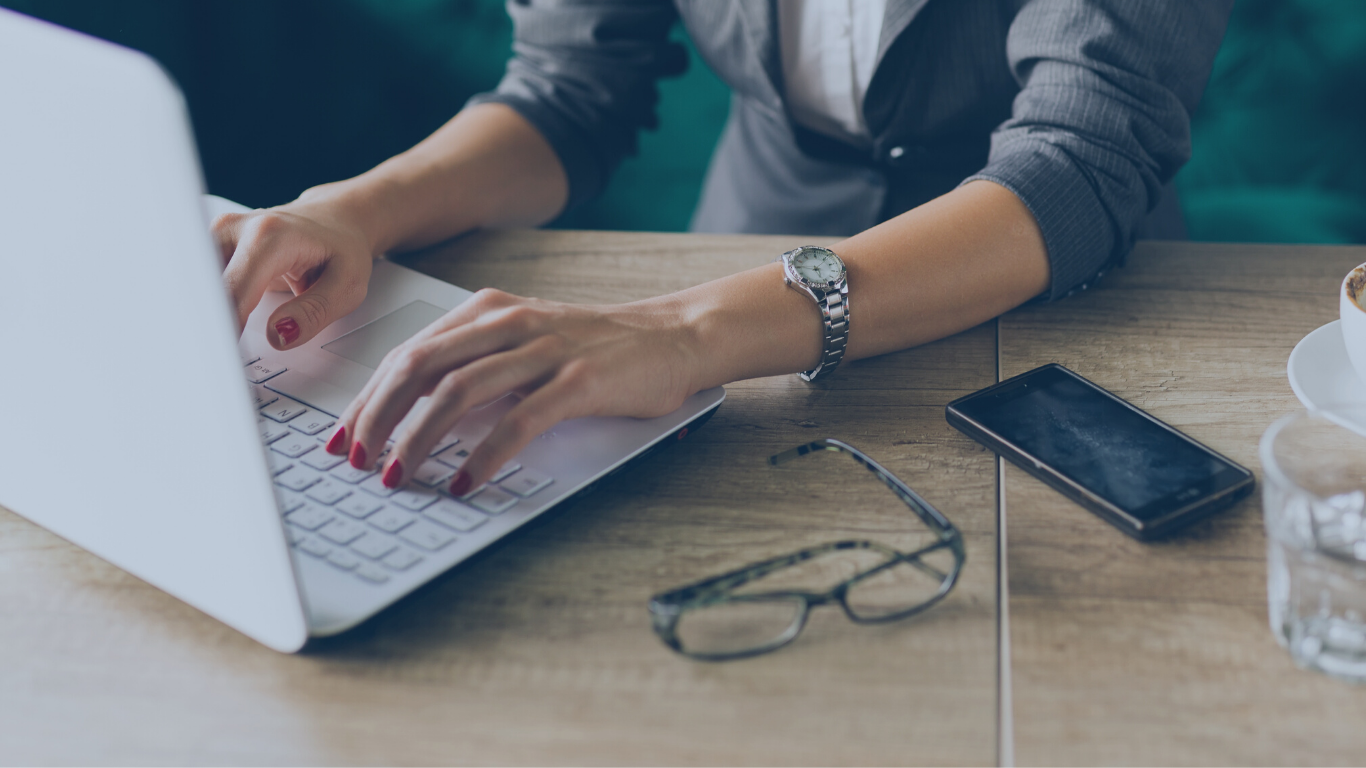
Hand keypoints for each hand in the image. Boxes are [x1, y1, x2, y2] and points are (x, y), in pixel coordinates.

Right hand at [212, 198, 374, 348]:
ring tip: (215, 348)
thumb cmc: (342, 249)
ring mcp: (217, 233)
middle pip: (203, 289)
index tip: (224, 361)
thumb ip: (313, 313)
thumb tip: (278, 335)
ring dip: (203, 318)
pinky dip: (206, 307)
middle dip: (206, 327)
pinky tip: (216, 327)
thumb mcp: (347, 286)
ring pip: (195, 287)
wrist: (335, 220)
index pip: (231, 294)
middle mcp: (235, 229)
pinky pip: (199, 282)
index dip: (223, 331)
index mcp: (268, 237)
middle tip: (214, 363)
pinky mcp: (209, 244)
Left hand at [321, 288, 700, 494]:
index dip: (367, 398)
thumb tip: (412, 414)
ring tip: (398, 476)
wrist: (674, 335)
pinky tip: (465, 482)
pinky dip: (484, 455)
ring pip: (458, 392)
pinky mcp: (579, 382)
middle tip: (357, 461)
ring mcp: (544, 350)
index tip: (343, 437)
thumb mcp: (526, 342)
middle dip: (378, 418)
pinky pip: (518, 422)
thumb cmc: (598, 348)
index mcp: (489, 311)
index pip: (408, 353)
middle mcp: (509, 324)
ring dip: (418, 439)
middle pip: (419, 368)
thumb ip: (475, 363)